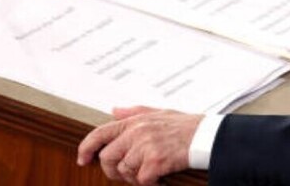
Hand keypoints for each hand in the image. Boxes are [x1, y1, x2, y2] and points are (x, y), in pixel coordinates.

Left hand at [77, 106, 201, 185]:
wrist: (207, 136)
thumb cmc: (185, 126)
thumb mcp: (158, 112)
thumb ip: (134, 112)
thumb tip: (113, 110)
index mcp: (135, 120)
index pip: (100, 133)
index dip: (86, 148)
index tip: (82, 159)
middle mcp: (137, 132)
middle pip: (107, 157)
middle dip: (113, 170)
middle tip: (128, 173)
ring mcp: (146, 146)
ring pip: (124, 171)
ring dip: (134, 177)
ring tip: (149, 173)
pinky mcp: (155, 161)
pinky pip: (141, 180)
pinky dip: (150, 184)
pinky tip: (159, 179)